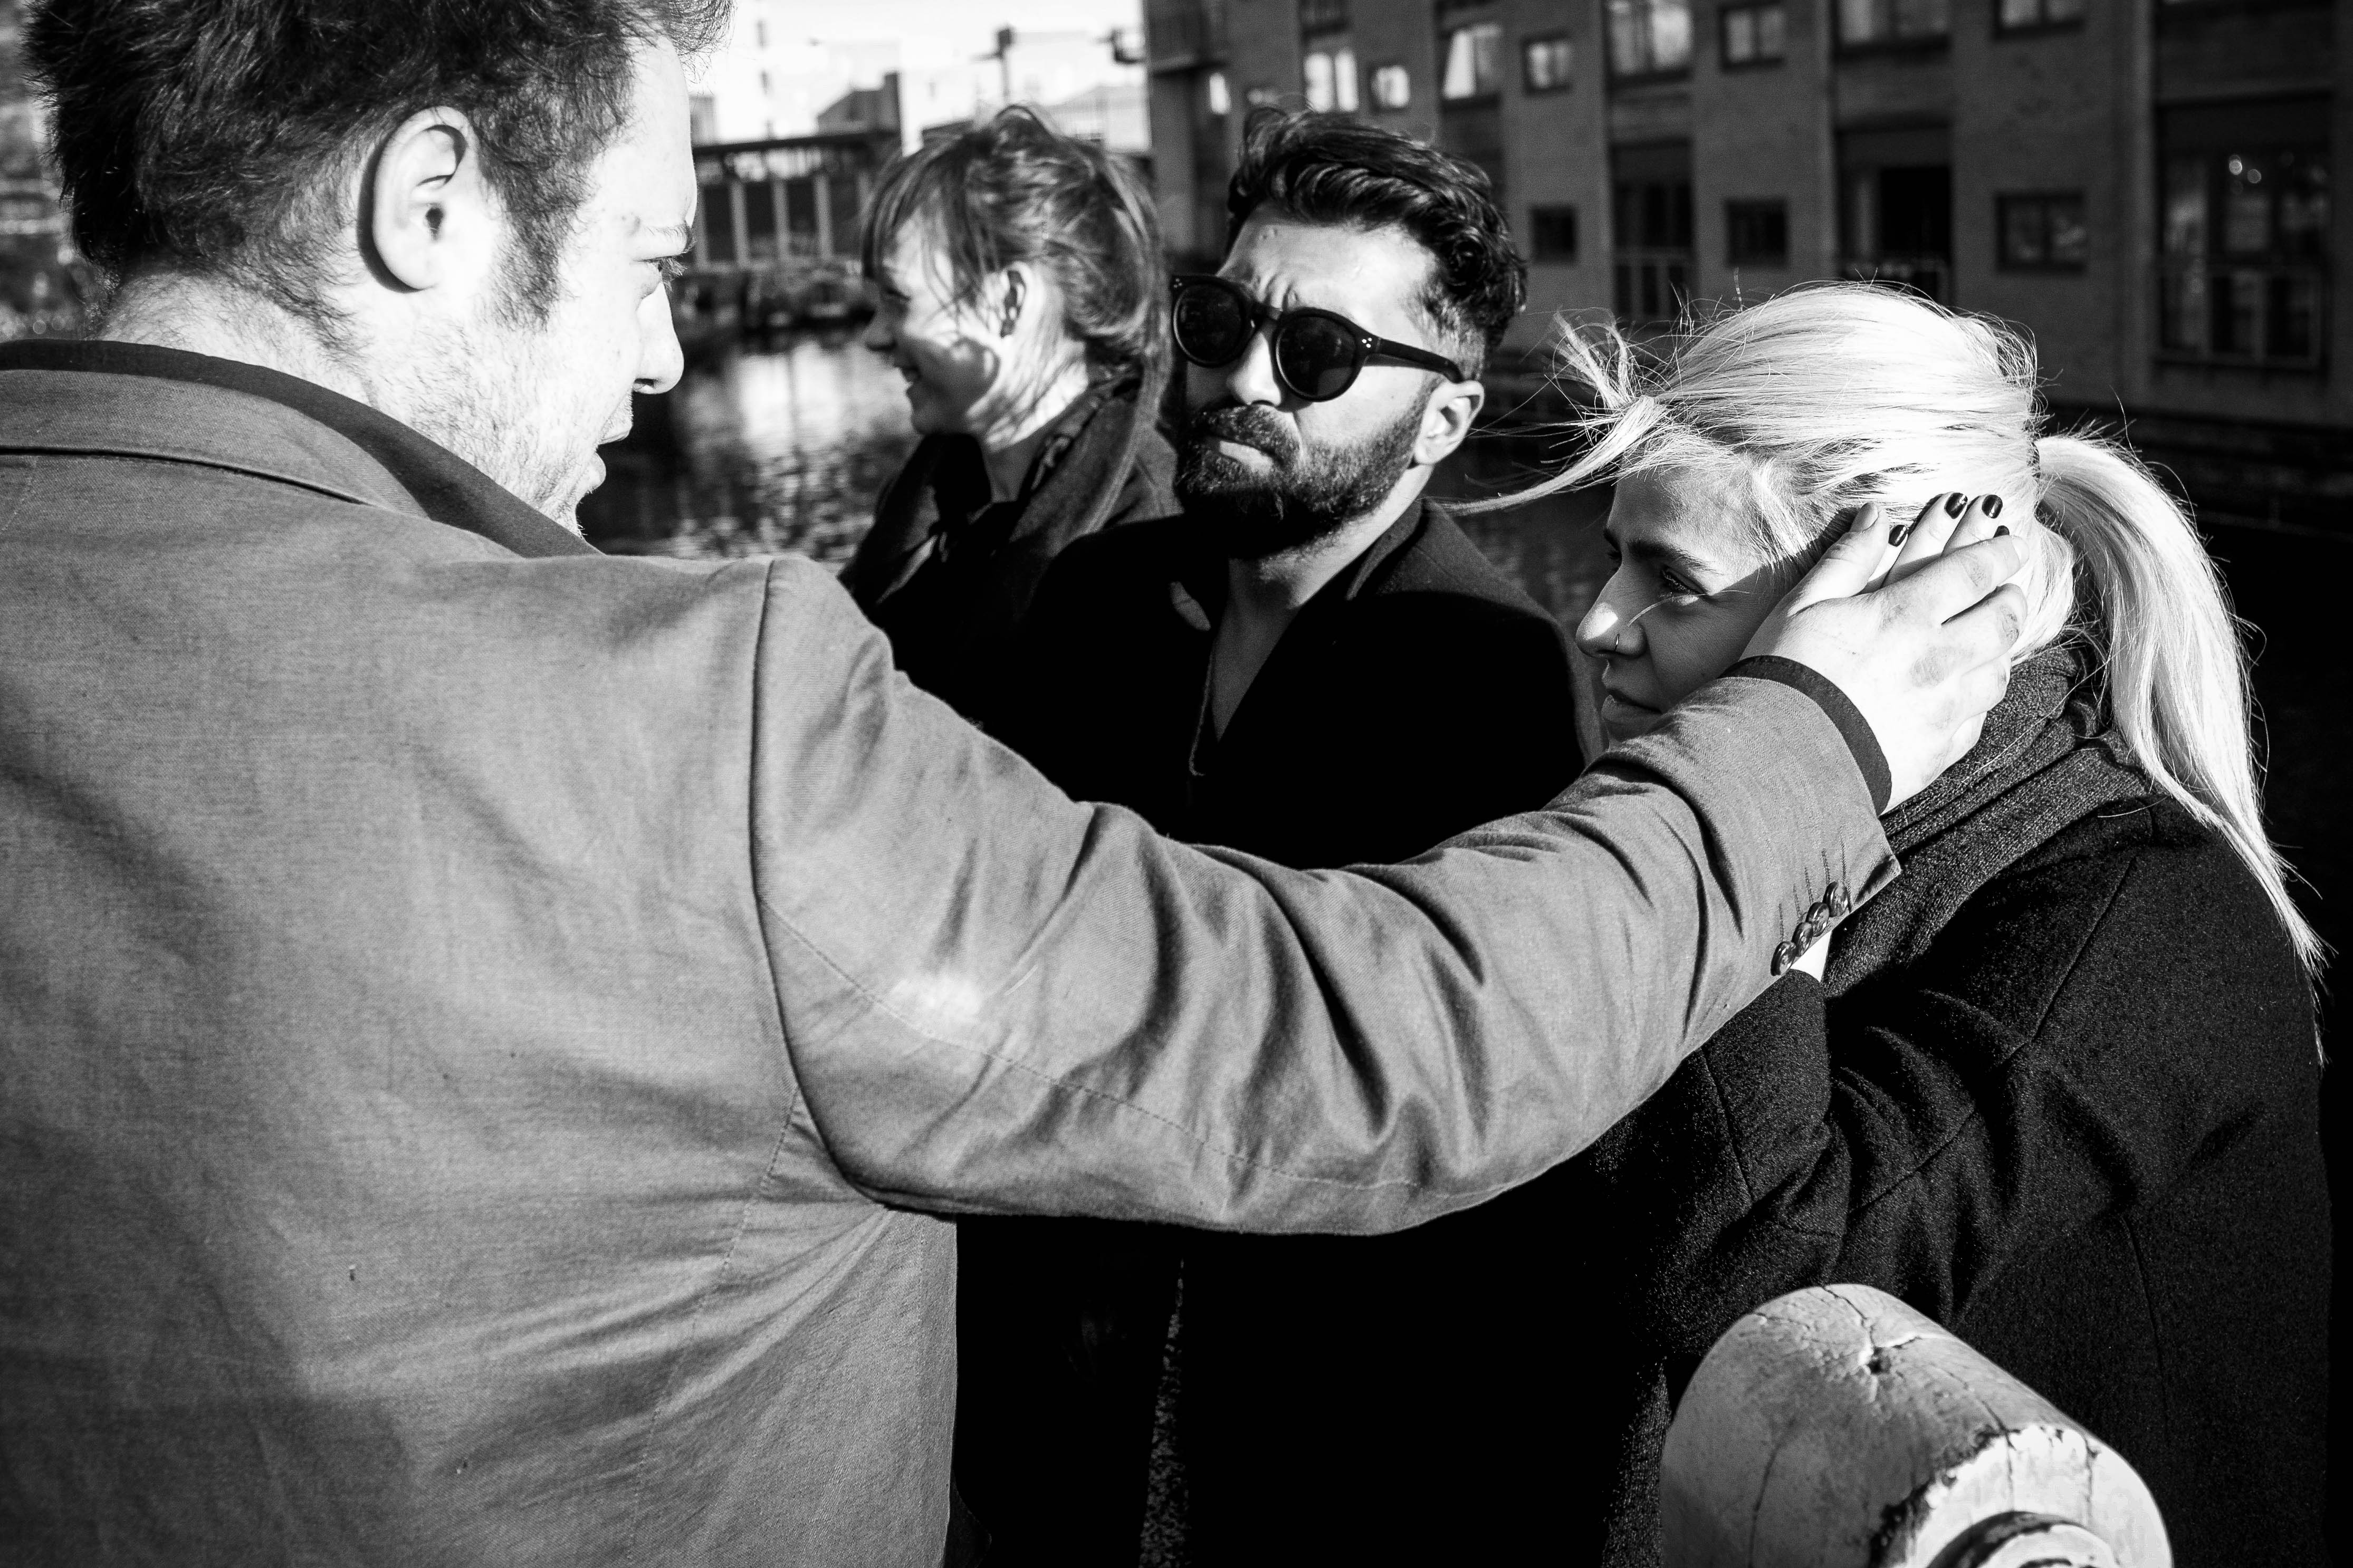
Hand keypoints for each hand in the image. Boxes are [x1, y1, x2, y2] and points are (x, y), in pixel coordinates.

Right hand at [1746, 494, 2026, 809]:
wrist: (1776, 758)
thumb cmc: (1782, 672)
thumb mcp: (1804, 603)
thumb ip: (1847, 558)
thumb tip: (1876, 516)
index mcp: (1905, 615)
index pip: (1974, 571)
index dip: (1998, 552)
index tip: (2012, 544)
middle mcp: (1938, 660)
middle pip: (2002, 619)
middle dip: (2011, 597)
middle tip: (2008, 588)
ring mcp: (1944, 708)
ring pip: (1999, 670)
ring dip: (2002, 648)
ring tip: (1993, 638)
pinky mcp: (1938, 751)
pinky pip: (1978, 717)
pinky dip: (1979, 697)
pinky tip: (1968, 690)